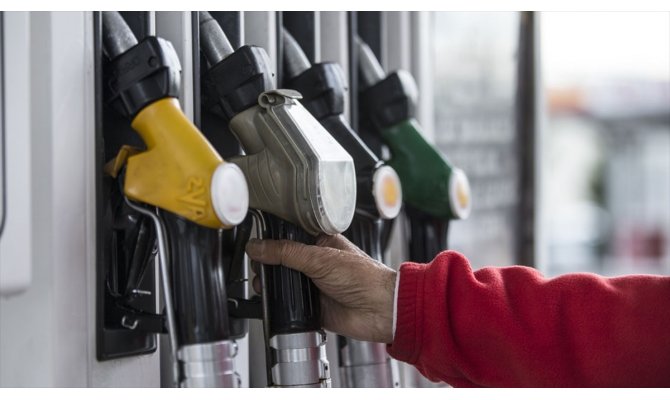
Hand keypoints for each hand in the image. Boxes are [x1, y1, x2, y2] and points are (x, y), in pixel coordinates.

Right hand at [245, 234, 395, 343]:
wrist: (381, 310)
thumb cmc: (365, 277)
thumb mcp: (320, 258)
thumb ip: (286, 253)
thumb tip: (257, 247)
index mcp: (321, 243)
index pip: (289, 236)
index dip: (272, 238)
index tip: (254, 241)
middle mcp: (315, 263)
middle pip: (281, 261)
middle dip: (267, 263)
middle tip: (257, 265)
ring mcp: (313, 286)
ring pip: (282, 283)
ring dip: (270, 284)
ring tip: (261, 283)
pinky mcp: (311, 307)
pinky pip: (288, 305)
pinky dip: (278, 304)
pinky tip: (271, 300)